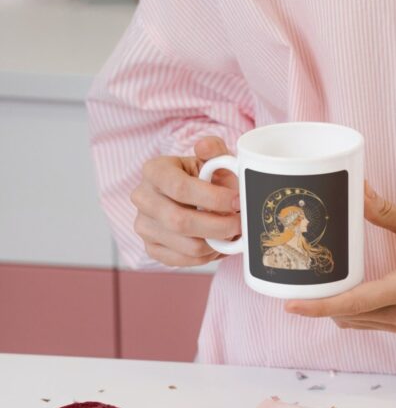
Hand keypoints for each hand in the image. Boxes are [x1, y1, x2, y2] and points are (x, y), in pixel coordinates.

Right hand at [131, 136, 240, 265]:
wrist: (192, 197)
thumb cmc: (205, 177)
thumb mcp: (212, 159)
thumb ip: (214, 149)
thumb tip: (204, 146)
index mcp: (154, 170)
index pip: (180, 188)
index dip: (213, 198)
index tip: (238, 201)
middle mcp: (142, 198)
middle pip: (180, 221)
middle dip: (219, 226)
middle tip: (241, 224)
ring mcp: (143, 226)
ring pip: (187, 245)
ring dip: (217, 243)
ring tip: (232, 233)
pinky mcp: (151, 248)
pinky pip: (185, 261)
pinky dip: (208, 256)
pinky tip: (218, 244)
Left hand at [285, 183, 395, 333]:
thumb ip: (388, 213)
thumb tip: (358, 191)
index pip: (356, 303)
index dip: (320, 306)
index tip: (292, 305)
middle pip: (347, 315)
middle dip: (318, 303)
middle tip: (294, 281)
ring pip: (353, 321)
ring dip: (330, 307)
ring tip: (310, 283)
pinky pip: (364, 321)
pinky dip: (346, 309)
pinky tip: (337, 290)